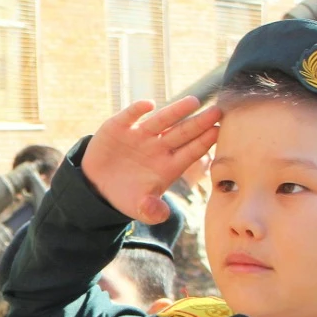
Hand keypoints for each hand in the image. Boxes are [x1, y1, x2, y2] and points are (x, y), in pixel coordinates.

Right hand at [80, 97, 221, 222]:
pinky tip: (148, 104)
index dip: (203, 142)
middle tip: (217, 111)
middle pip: (182, 133)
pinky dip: (137, 110)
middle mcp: (158, 147)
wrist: (98, 186)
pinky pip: (130, 116)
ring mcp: (140, 135)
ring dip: (176, 111)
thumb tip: (160, 213)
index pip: (190, 152)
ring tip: (193, 102)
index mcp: (168, 166)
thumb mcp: (139, 208)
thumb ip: (152, 211)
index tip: (218, 132)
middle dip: (199, 122)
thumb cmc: (126, 196)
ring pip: (161, 121)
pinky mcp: (119, 127)